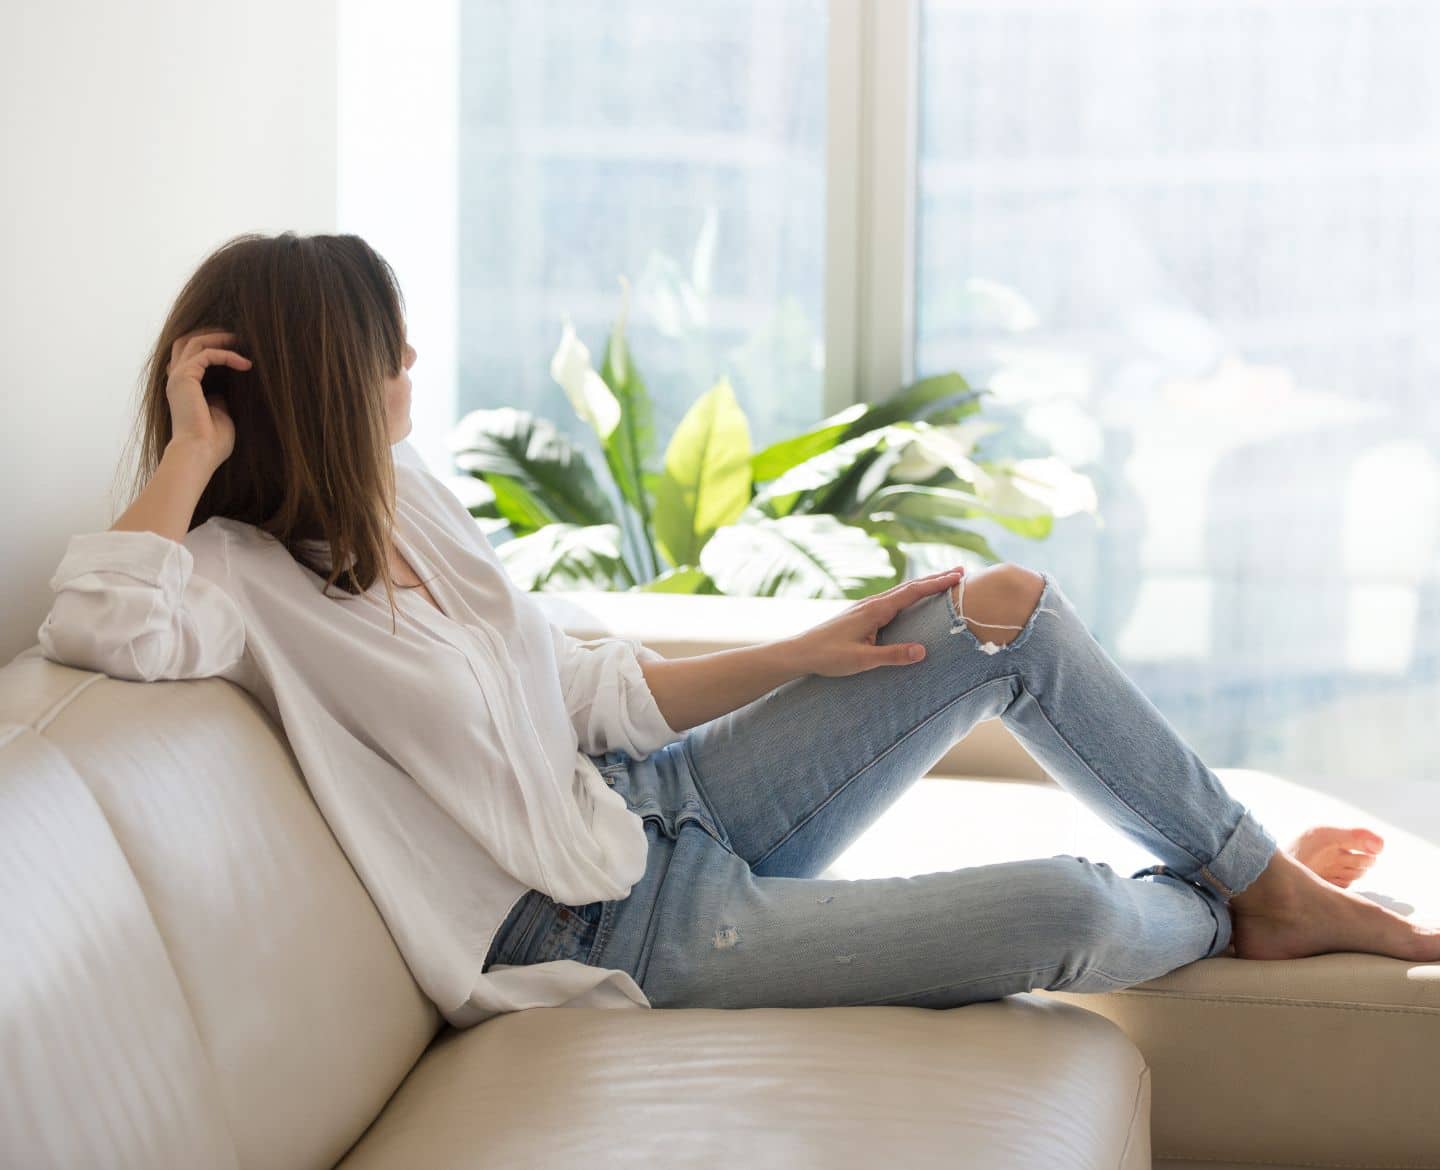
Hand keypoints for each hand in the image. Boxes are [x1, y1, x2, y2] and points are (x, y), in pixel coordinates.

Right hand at [164, 328, 251, 470]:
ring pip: (194, 341)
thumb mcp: (220, 414)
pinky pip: (206, 354)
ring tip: (241, 340)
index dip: (212, 347)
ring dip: (219, 338)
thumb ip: (220, 399)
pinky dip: (227, 354)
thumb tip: (225, 391)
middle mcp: (176, 379)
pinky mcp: (184, 377)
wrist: (199, 454)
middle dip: (211, 334)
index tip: (237, 349)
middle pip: (187, 341)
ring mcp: (178, 377)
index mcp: (183, 388)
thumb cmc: (212, 443)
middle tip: (235, 335)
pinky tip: (245, 364)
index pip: (191, 356)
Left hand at [789, 567, 965, 677]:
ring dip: (924, 586)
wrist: (800, 652)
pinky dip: (910, 595)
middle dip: (936, 579)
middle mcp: (872, 603)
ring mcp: (866, 607)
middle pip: (910, 587)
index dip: (937, 584)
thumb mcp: (862, 660)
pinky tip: (913, 600)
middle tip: (962, 572)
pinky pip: (893, 600)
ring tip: (945, 582)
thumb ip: (892, 655)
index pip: (912, 592)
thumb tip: (923, 651)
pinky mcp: (862, 614)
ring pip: (901, 592)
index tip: (959, 576)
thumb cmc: (828, 656)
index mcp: (875, 609)